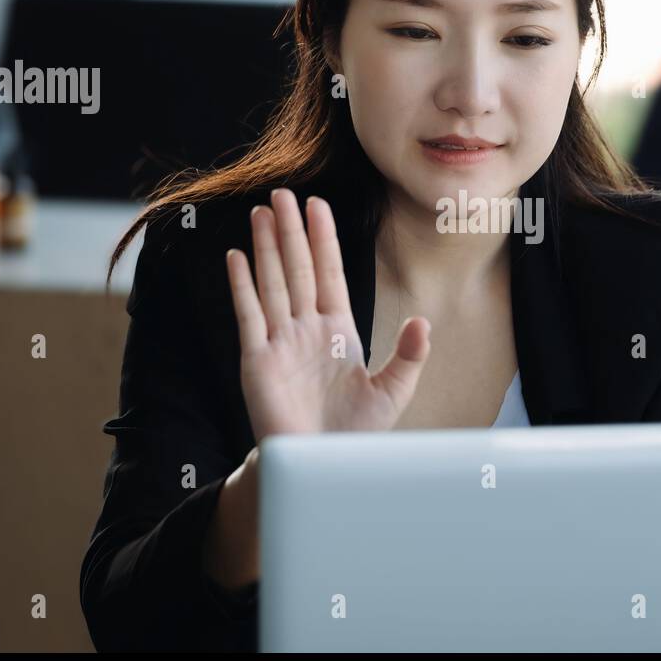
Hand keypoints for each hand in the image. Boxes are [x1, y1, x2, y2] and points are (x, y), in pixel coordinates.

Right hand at [225, 188, 429, 437]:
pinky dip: (243, 285)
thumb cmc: (354, 433)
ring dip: (266, 247)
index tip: (318, 205)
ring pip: (272, 282)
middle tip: (284, 193)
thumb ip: (408, 356)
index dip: (323, 240)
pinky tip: (238, 256)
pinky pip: (249, 314)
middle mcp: (307, 330)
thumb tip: (423, 321)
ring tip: (262, 212)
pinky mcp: (258, 360)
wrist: (321, 466)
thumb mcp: (393, 392)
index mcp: (339, 331)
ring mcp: (280, 341)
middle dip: (291, 232)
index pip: (329, 274)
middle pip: (297, 269)